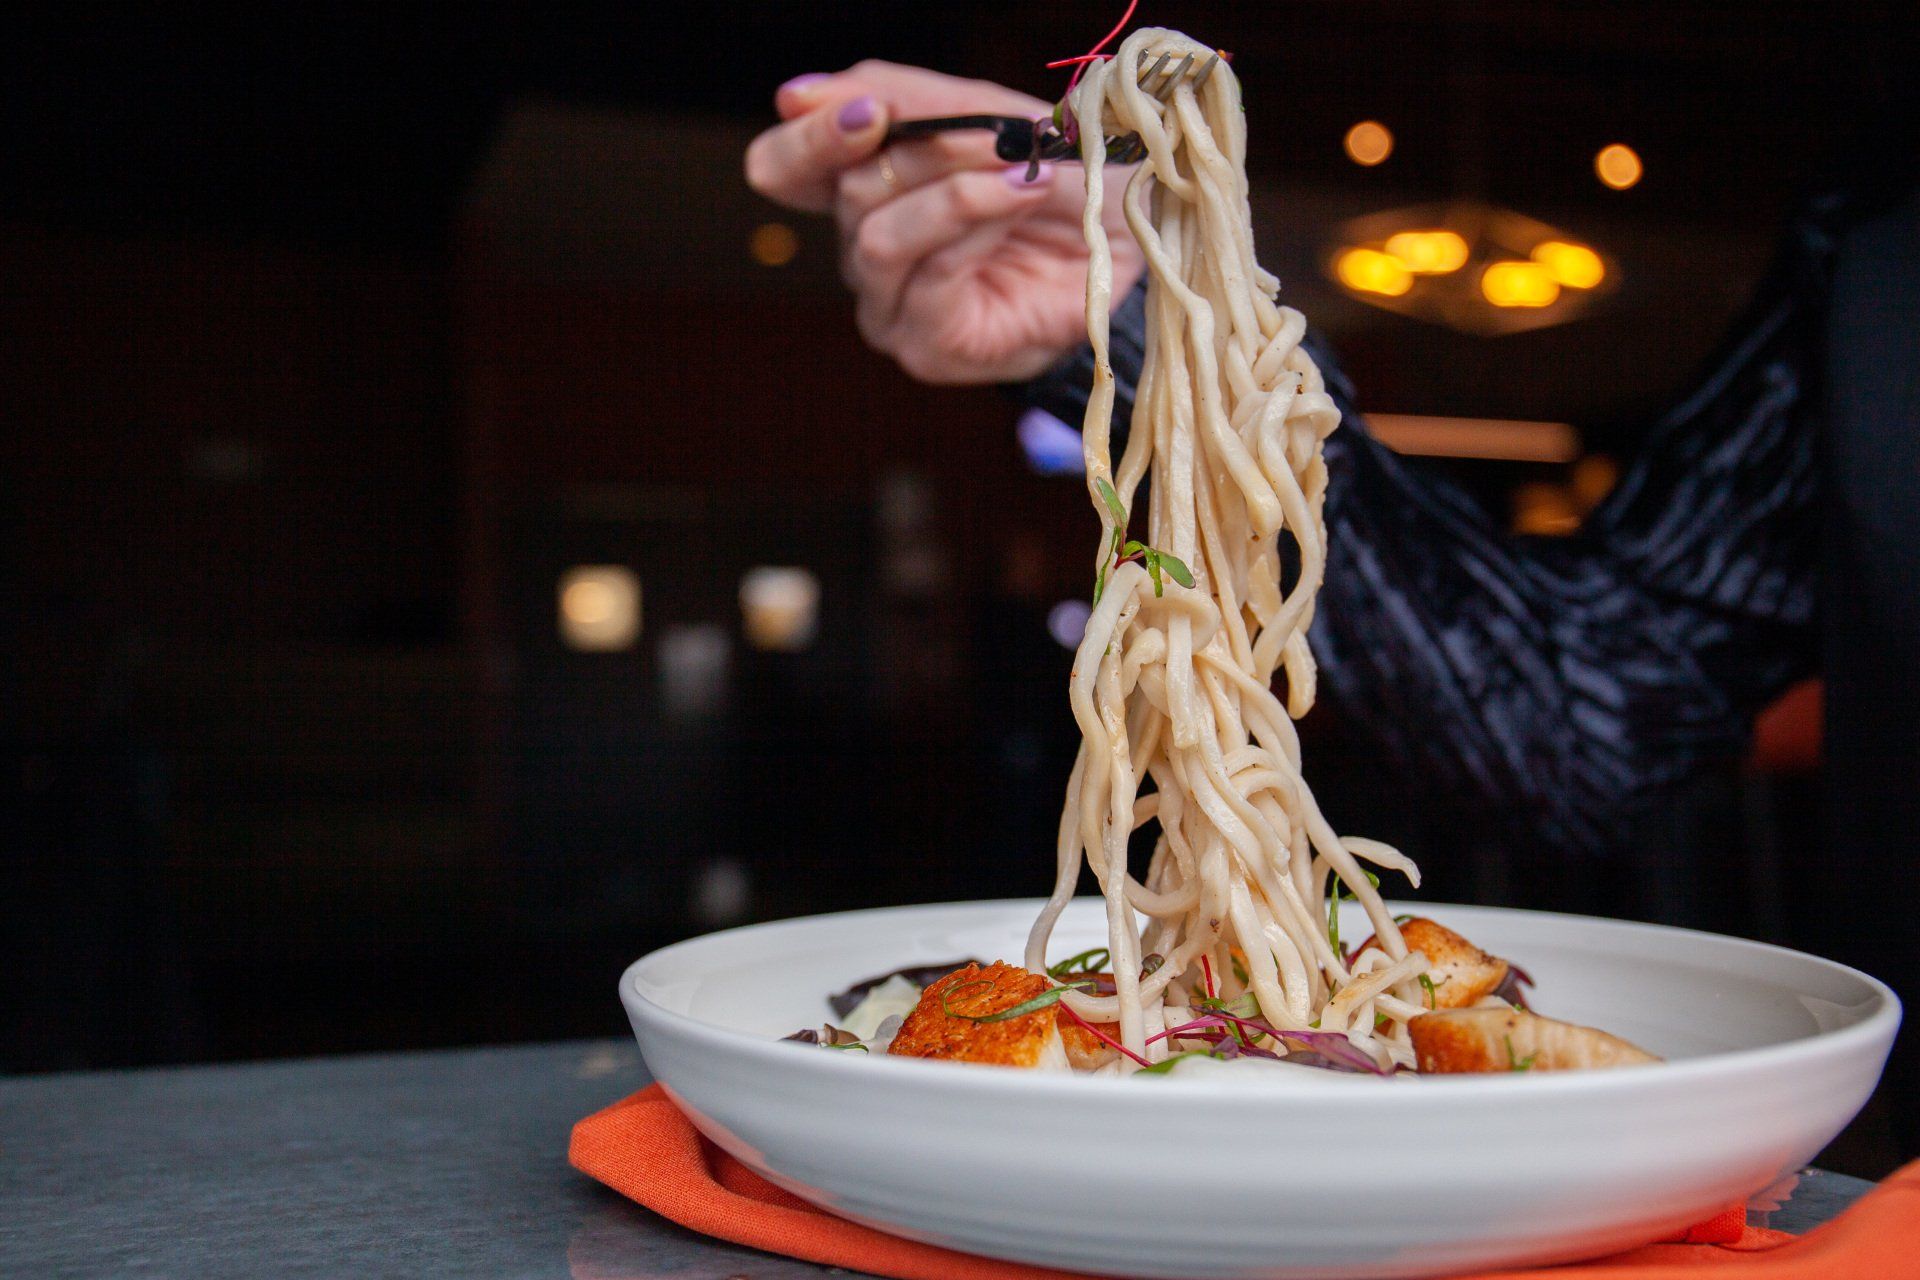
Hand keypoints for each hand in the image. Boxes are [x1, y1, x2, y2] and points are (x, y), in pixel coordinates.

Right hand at [744, 61, 1143, 384]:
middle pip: (845, 192)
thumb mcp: (986, 115)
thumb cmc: (1056, 180)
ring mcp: (890, 306)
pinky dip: (978, 222)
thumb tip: (794, 96)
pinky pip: (929, 274)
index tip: (865, 112)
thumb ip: (903, 100)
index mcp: (860, 190)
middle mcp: (862, 252)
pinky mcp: (928, 345)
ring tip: (1022, 171)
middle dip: (920, 150)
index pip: (782, 168)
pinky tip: (1024, 198)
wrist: (1131, 248)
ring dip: (955, 188)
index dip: (809, 138)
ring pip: (876, 236)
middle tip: (985, 132)